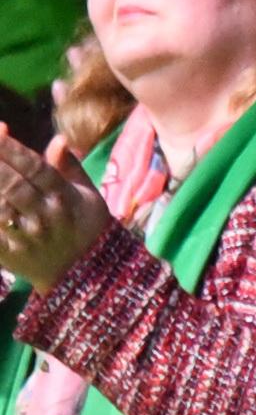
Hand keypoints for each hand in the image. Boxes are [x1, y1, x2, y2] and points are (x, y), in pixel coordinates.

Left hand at [0, 129, 107, 292]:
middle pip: (12, 185)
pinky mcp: (8, 255)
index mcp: (66, 199)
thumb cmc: (87, 227)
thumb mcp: (88, 195)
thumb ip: (69, 167)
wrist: (85, 275)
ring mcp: (25, 237)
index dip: (13, 149)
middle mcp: (45, 217)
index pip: (37, 168)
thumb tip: (59, 139)